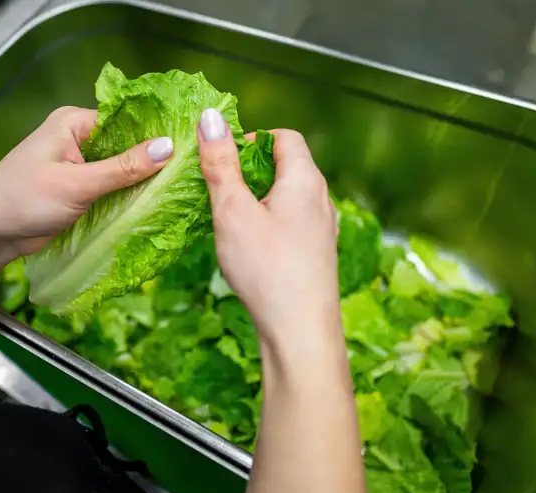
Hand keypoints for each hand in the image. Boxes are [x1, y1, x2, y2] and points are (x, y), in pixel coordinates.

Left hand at [0, 106, 174, 261]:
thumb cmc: (22, 200)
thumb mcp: (77, 184)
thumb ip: (123, 168)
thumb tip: (168, 147)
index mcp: (74, 123)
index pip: (126, 121)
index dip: (156, 134)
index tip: (190, 149)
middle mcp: (78, 139)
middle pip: (127, 146)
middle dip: (152, 162)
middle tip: (191, 175)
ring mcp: (80, 166)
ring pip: (122, 171)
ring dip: (142, 183)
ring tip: (181, 192)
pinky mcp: (80, 190)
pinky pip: (112, 189)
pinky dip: (128, 198)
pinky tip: (155, 206)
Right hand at [197, 110, 340, 359]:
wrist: (300, 331)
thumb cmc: (267, 269)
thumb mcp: (232, 210)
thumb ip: (221, 164)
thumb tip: (211, 119)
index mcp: (304, 179)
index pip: (284, 137)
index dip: (252, 140)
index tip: (223, 158)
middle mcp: (321, 199)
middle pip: (288, 166)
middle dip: (251, 171)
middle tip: (220, 190)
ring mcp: (324, 229)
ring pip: (289, 198)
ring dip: (260, 200)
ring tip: (231, 220)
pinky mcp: (319, 255)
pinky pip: (293, 224)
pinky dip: (270, 224)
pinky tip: (251, 248)